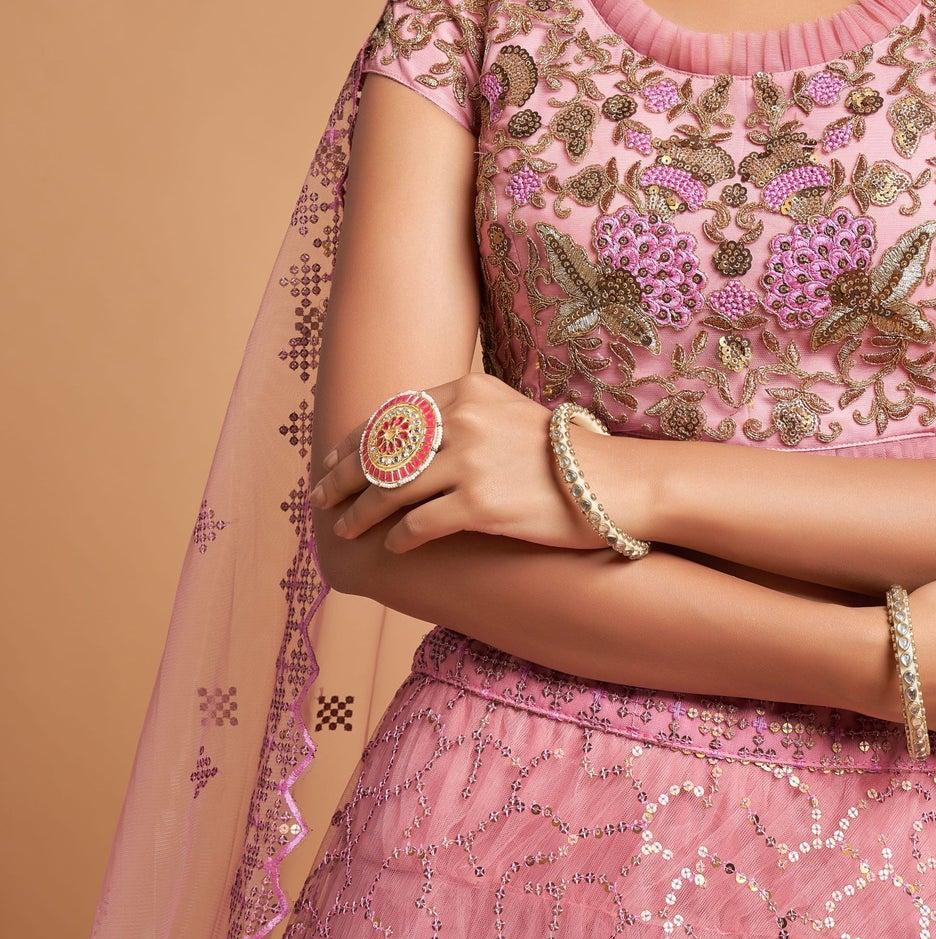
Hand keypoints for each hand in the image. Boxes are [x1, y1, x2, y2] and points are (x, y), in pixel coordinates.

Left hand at [309, 374, 598, 554]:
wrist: (613, 483)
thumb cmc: (563, 453)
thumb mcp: (507, 412)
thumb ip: (461, 415)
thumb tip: (407, 435)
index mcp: (466, 392)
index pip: (391, 415)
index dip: (354, 441)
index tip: (331, 460)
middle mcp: (464, 420)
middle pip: (382, 450)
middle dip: (342, 476)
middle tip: (318, 498)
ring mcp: (470, 462)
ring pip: (391, 489)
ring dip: (361, 513)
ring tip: (347, 529)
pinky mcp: (480, 505)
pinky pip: (418, 524)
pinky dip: (398, 537)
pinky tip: (392, 546)